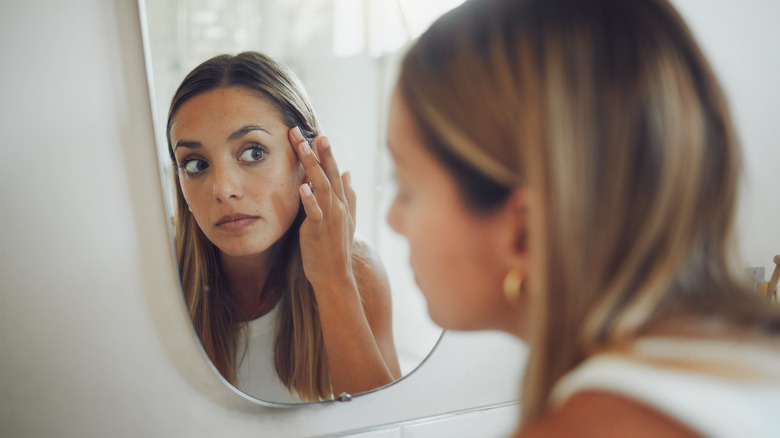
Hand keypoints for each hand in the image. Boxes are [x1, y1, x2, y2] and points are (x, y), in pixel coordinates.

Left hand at [289, 126, 356, 289]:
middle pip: (329, 174)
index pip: (335, 173)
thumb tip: (348, 173)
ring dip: (312, 166)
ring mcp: (331, 219)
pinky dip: (310, 199)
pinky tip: (303, 186)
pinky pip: (315, 212)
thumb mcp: (347, 220)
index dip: (327, 154)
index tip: (319, 135)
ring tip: (302, 147)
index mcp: (343, 203)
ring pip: (322, 187)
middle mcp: (339, 207)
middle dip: (319, 152)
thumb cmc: (336, 249)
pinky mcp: (319, 231)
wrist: (335, 276)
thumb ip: (348, 196)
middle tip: (309, 132)